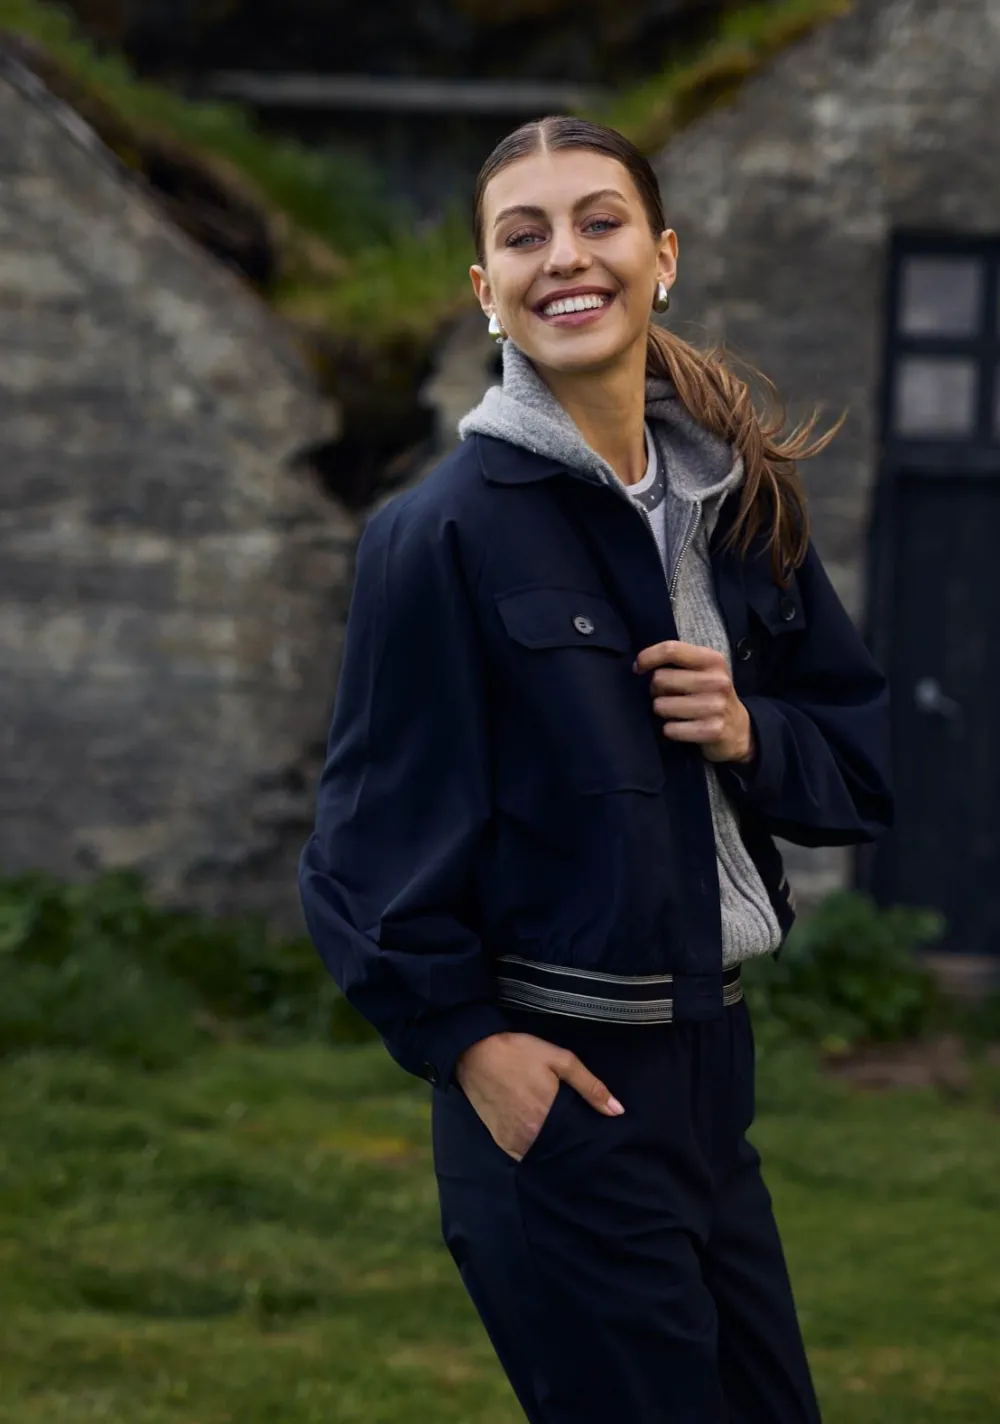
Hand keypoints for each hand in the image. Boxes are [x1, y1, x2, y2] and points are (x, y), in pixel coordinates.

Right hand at [454, 1031, 624, 1161]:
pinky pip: (522, 1155)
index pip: (577, 1142)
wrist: (474, 1051)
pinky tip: (542, 1139)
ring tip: (563, 1139)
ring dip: (553, 1151)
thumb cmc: (519, 1053)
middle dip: (572, 1147)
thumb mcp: (559, 1060)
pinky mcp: (499, 1140)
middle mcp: (529, 1136)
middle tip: (581, 1136)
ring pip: (541, 1156)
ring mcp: (512, 1141)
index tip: (598, 1138)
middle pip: (560, 1151)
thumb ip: (589, 1086)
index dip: (588, 1142)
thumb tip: (618, 1111)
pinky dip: (534, 1150)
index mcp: (548, 1118)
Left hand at [634, 639, 753, 763]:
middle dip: (656, 690)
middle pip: (660, 679)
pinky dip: (671, 730)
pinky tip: (684, 728)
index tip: (638, 668)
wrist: (739, 728)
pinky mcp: (712, 730)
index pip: (671, 649)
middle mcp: (717, 681)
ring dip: (663, 711)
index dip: (647, 657)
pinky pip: (670, 729)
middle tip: (669, 696)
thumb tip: (639, 665)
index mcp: (713, 660)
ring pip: (661, 706)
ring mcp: (716, 706)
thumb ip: (677, 661)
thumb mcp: (703, 670)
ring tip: (678, 712)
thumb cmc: (710, 694)